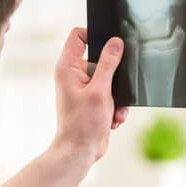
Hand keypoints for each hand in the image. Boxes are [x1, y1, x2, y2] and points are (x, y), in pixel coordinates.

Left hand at [51, 27, 128, 164]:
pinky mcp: (93, 101)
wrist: (80, 151)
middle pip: (100, 58)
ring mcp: (84, 88)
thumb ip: (108, 63)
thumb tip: (116, 42)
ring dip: (118, 95)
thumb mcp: (100, 90)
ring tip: (113, 109)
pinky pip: (112, 95)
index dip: (95, 35)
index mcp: (68, 67)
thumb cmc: (83, 123)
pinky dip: (117, 107)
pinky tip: (113, 119)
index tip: (112, 44)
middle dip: (114, 74)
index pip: (78, 36)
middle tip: (115, 85)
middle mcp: (74, 75)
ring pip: (110, 79)